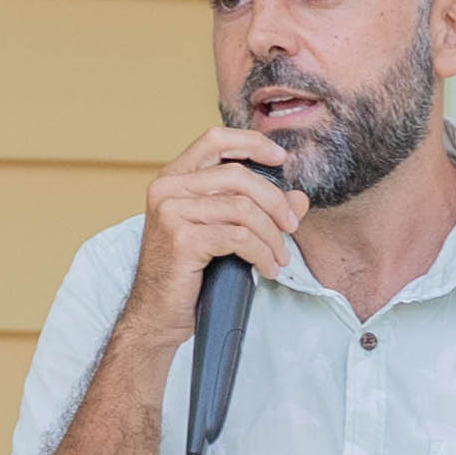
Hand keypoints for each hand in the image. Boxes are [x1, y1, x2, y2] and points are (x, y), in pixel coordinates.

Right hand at [127, 125, 300, 345]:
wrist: (156, 314)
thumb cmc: (187, 273)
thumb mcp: (221, 232)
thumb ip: (257, 209)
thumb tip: (299, 198)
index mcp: (174, 178)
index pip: (215, 139)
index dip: (252, 143)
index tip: (281, 159)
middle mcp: (168, 189)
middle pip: (238, 175)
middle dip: (275, 201)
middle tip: (292, 226)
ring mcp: (172, 212)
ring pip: (243, 208)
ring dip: (272, 235)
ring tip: (279, 256)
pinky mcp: (182, 239)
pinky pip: (239, 237)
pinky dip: (262, 254)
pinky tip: (266, 269)